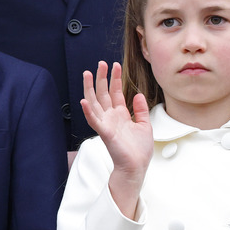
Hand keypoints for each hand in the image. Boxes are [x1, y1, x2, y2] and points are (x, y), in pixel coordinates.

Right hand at [81, 61, 152, 218]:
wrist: (137, 167)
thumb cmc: (139, 150)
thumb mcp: (145, 125)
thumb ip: (140, 110)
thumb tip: (138, 95)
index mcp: (120, 115)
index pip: (115, 92)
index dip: (114, 79)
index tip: (114, 65)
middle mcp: (111, 117)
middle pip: (103, 93)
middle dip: (102, 78)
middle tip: (101, 63)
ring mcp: (106, 124)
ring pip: (95, 102)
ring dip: (90, 88)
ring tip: (88, 73)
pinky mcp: (105, 133)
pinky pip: (94, 120)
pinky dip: (88, 111)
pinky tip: (84, 100)